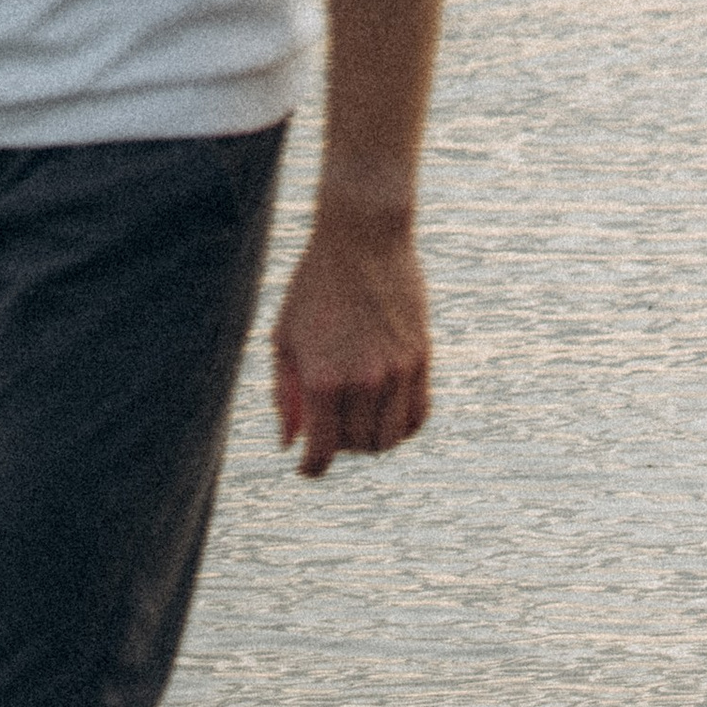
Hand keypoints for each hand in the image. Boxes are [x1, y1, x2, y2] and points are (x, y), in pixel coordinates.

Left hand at [271, 206, 429, 476]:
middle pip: (357, 447)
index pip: (321, 450)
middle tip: (330, 426)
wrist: (363, 238)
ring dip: (372, 440)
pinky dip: (402, 426)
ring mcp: (397, 372)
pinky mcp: (421, 359)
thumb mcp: (284, 338)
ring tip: (358, 419)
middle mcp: (363, 382)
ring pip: (390, 439)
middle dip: (341, 446)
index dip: (310, 467)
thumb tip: (289, 442)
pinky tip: (387, 411)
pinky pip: (417, 415)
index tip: (306, 469)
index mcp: (323, 379)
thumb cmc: (314, 286)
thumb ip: (285, 394)